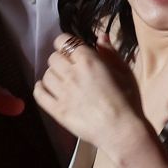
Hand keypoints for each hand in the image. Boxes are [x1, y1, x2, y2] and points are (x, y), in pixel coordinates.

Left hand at [33, 33, 145, 151]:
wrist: (122, 131)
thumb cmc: (128, 101)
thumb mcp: (124, 72)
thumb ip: (110, 53)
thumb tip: (100, 37)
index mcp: (88, 61)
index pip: (64, 41)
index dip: (65, 43)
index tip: (71, 50)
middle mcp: (71, 74)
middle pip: (53, 58)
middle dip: (60, 59)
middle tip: (69, 67)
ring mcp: (62, 93)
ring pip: (46, 75)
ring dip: (52, 74)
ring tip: (61, 80)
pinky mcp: (57, 110)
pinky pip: (39, 95)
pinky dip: (40, 89)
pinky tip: (45, 89)